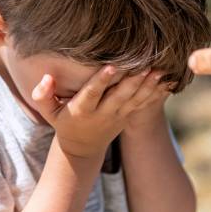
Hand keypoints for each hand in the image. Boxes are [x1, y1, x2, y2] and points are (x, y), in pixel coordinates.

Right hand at [31, 66, 163, 157]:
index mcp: (82, 110)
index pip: (92, 94)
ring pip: (135, 100)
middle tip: (145, 64)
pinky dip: (156, 93)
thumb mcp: (48, 113)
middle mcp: (102, 113)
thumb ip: (42, 95)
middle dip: (132, 81)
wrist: (83, 147)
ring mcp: (118, 115)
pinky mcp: (128, 115)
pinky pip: (144, 104)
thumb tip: (46, 77)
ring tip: (160, 70)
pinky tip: (168, 81)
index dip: (101, 80)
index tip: (111, 66)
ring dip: (148, 86)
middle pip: (119, 96)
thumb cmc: (63, 121)